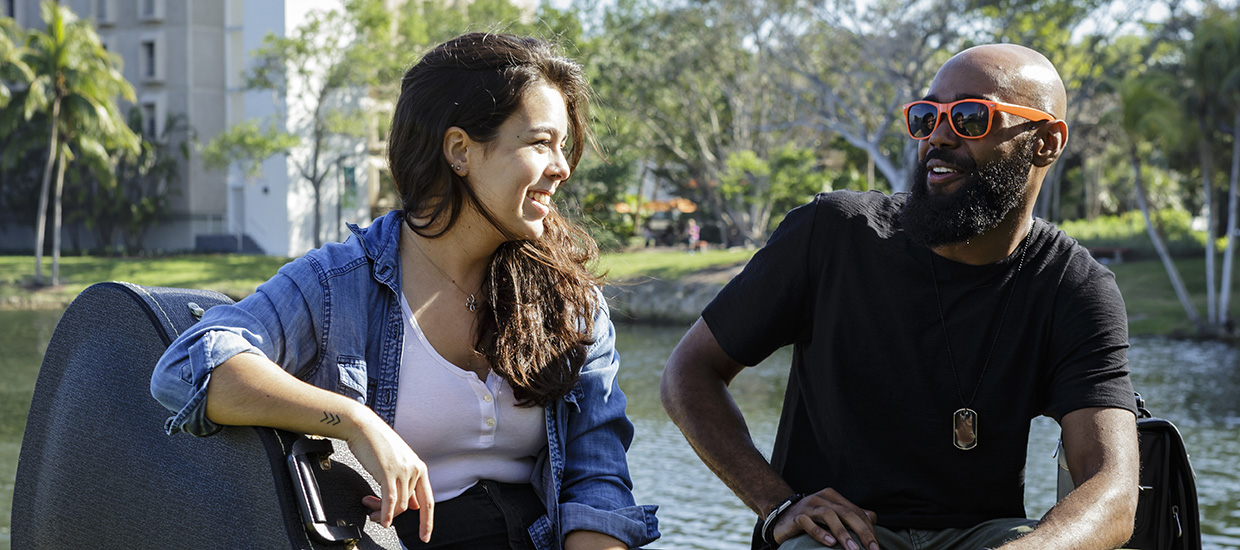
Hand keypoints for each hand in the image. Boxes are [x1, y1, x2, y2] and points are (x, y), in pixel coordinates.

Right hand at [347, 413, 434, 541]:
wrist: (363, 426)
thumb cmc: (377, 443)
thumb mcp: (399, 463)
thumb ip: (408, 484)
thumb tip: (414, 505)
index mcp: (419, 468)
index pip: (428, 501)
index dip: (428, 521)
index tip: (425, 535)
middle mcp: (414, 469)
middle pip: (407, 506)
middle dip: (390, 514)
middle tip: (375, 515)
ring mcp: (402, 471)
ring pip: (398, 505)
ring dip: (382, 513)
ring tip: (371, 511)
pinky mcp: (388, 472)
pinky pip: (389, 501)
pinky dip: (385, 514)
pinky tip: (380, 520)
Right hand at [770, 488, 878, 549]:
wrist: (780, 518)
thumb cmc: (810, 520)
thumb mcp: (832, 516)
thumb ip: (851, 516)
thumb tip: (873, 518)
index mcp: (833, 497)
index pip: (856, 512)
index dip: (868, 529)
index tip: (876, 546)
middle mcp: (821, 499)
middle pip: (846, 513)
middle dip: (862, 532)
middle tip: (872, 549)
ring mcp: (808, 506)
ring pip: (829, 516)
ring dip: (843, 533)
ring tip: (853, 549)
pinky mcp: (796, 517)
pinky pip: (808, 522)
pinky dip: (819, 532)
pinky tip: (830, 543)